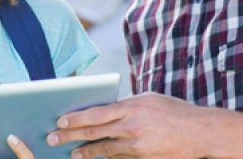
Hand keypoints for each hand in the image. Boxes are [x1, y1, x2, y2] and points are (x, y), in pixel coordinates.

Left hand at [46, 92, 208, 158]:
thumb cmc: (172, 110)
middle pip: (94, 133)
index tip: (59, 120)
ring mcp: (138, 146)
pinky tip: (95, 158)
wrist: (200, 131)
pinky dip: (107, 158)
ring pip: (105, 150)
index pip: (96, 113)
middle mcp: (131, 127)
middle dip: (70, 136)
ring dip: (85, 152)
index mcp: (130, 107)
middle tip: (52, 138)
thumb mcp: (146, 99)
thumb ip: (124, 106)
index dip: (76, 118)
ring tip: (72, 153)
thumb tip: (104, 110)